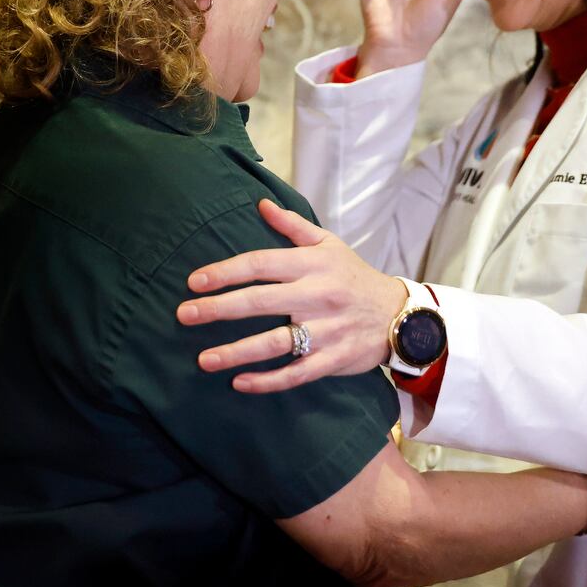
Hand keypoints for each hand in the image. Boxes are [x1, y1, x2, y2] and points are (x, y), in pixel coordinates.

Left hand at [181, 199, 405, 391]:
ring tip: (204, 359)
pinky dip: (268, 381)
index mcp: (312, 265)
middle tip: (185, 315)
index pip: (261, 264)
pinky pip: (297, 373)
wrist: (402, 316)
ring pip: (276, 343)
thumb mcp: (329, 245)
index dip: (225, 272)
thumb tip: (261, 204)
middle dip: (219, 309)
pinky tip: (239, 383)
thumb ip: (292, 227)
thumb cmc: (354, 277)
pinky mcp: (334, 360)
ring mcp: (326, 330)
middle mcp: (317, 295)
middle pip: (260, 302)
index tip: (194, 281)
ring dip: (237, 352)